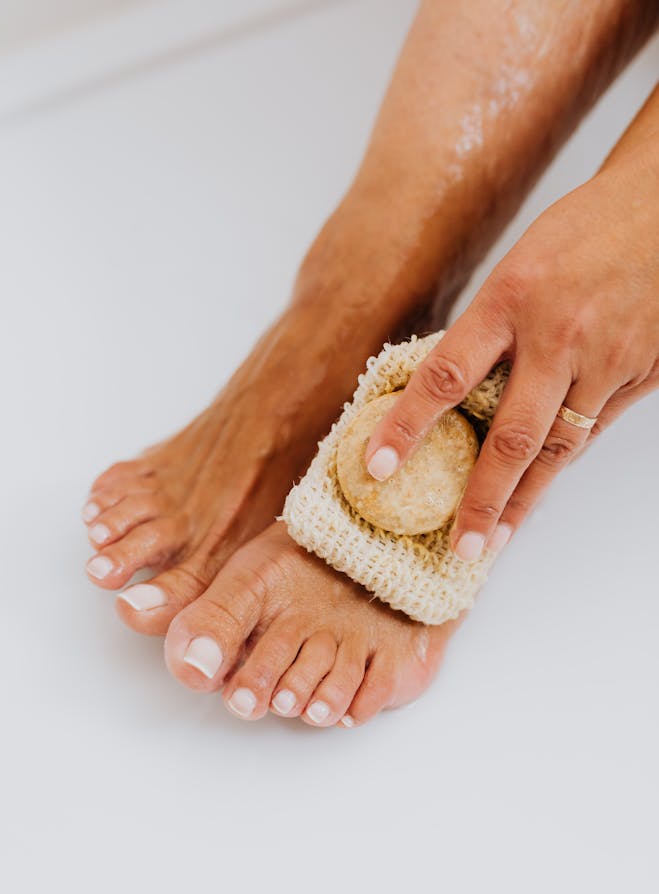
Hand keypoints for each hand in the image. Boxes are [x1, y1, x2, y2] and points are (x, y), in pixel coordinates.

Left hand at [366, 144, 658, 560]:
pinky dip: (565, 460)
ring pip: (560, 448)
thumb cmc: (582, 231)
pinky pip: (596, 429)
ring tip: (498, 537)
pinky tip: (542, 485)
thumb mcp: (518, 268)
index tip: (378, 467)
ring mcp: (606, 359)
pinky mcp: (643, 373)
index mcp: (511, 300)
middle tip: (462, 546)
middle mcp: (557, 336)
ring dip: (526, 499)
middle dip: (483, 500)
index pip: (445, 375)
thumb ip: (489, 330)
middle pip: (512, 437)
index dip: (407, 426)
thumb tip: (450, 390)